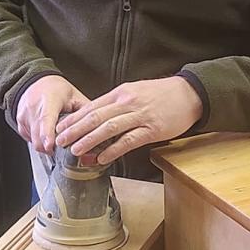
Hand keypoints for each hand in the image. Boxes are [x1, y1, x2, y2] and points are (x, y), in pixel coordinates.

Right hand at [15, 75, 90, 153]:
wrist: (35, 82)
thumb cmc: (55, 88)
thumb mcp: (74, 95)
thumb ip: (86, 111)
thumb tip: (100, 125)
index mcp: (49, 99)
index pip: (46, 119)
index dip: (48, 134)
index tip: (51, 145)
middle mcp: (33, 108)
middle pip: (38, 135)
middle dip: (51, 147)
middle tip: (66, 148)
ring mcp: (24, 116)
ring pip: (34, 140)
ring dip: (46, 146)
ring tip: (58, 141)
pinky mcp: (20, 124)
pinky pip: (29, 139)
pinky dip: (40, 142)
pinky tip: (48, 136)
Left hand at [55, 77, 203, 165]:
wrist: (189, 93)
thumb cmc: (162, 94)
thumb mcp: (136, 91)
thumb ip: (118, 103)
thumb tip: (98, 117)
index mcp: (121, 93)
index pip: (92, 106)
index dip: (74, 118)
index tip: (60, 128)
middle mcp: (128, 102)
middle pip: (96, 117)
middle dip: (76, 129)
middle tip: (60, 141)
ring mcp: (140, 116)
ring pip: (109, 128)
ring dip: (90, 139)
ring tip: (75, 150)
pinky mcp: (152, 129)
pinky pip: (129, 140)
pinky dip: (113, 149)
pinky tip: (102, 157)